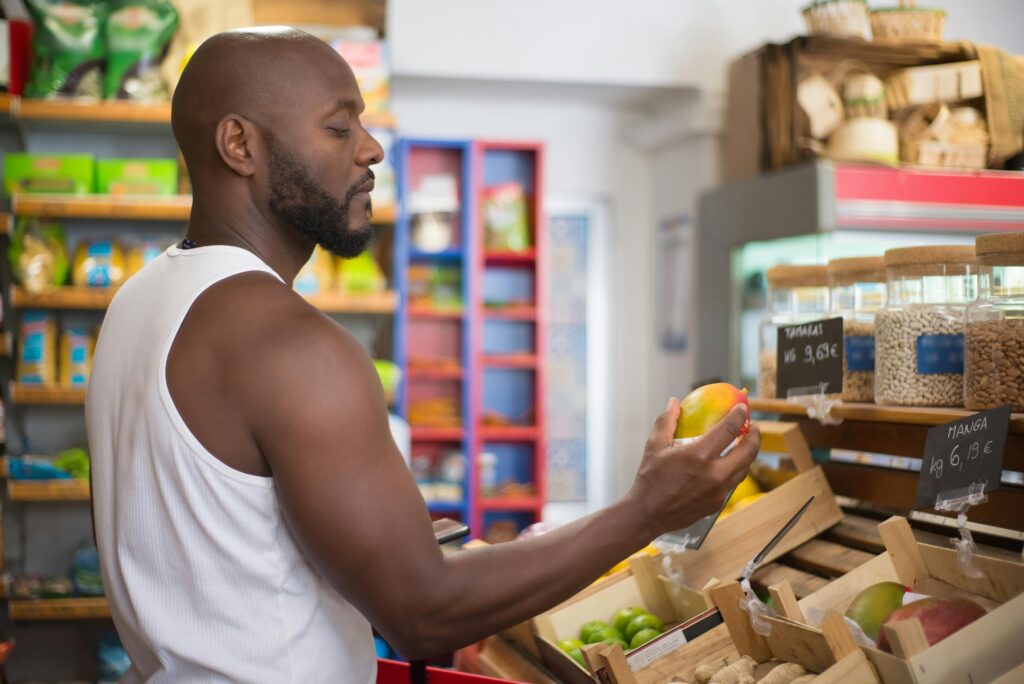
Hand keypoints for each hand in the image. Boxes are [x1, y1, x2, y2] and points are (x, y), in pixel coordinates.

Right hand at [625, 399, 759, 537]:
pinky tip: (730, 465)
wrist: (648, 514)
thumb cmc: (649, 479)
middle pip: (747, 451)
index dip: (739, 415)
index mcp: (699, 456)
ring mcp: (719, 491)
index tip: (741, 408)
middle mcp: (714, 474)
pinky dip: (736, 470)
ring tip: (746, 445)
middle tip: (754, 427)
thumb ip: (667, 421)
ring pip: (744, 469)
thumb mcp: (654, 445)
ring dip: (748, 454)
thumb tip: (674, 402)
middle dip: (755, 436)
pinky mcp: (717, 503)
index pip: (729, 429)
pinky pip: (733, 483)